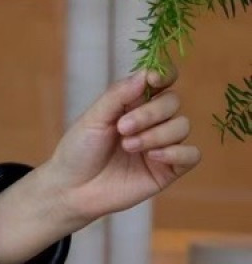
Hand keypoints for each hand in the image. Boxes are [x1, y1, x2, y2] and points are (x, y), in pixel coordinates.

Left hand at [45, 62, 200, 227]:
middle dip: (150, 113)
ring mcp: (162, 145)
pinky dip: (177, 152)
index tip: (154, 80)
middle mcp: (152, 122)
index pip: (163, 80)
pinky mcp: (168, 170)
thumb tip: (146, 74)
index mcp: (134, 103)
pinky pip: (191, 155)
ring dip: (156, 134)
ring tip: (128, 146)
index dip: (165, 74)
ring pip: (183, 126)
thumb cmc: (79, 150)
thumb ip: (119, 95)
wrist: (72, 188)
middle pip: (173, 102)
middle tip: (122, 128)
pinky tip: (153, 156)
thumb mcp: (94, 118)